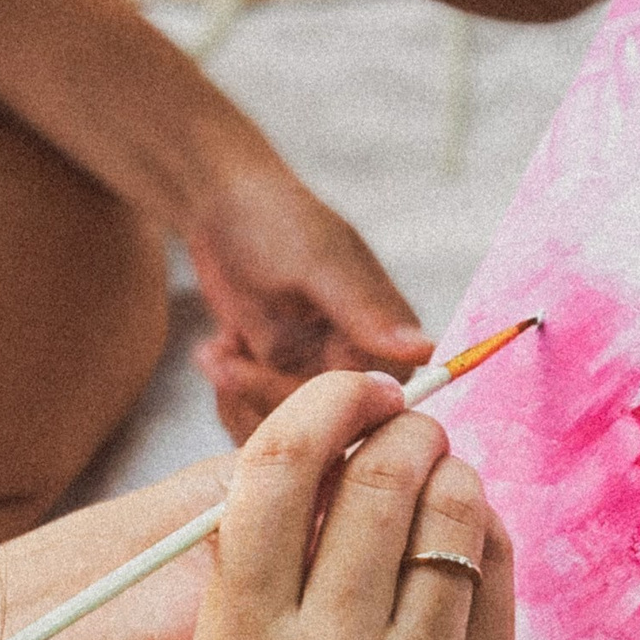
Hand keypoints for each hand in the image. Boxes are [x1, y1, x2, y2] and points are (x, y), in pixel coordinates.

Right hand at [183, 371, 518, 639]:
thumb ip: (263, 590)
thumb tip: (332, 463)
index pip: (281, 470)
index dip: (325, 406)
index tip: (350, 393)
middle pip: (386, 476)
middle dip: (402, 428)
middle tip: (404, 425)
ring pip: (460, 515)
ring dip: (452, 475)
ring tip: (437, 482)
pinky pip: (499, 582)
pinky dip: (487, 540)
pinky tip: (468, 545)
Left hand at [184, 151, 429, 438]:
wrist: (217, 204)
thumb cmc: (275, 218)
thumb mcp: (318, 262)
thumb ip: (367, 310)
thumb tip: (425, 349)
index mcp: (385, 337)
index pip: (371, 409)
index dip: (319, 408)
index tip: (266, 373)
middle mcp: (357, 365)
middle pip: (323, 432)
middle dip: (265, 399)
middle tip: (226, 362)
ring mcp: (313, 377)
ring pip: (286, 434)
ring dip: (241, 399)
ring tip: (216, 353)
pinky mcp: (275, 382)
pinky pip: (256, 424)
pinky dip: (228, 397)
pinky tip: (214, 354)